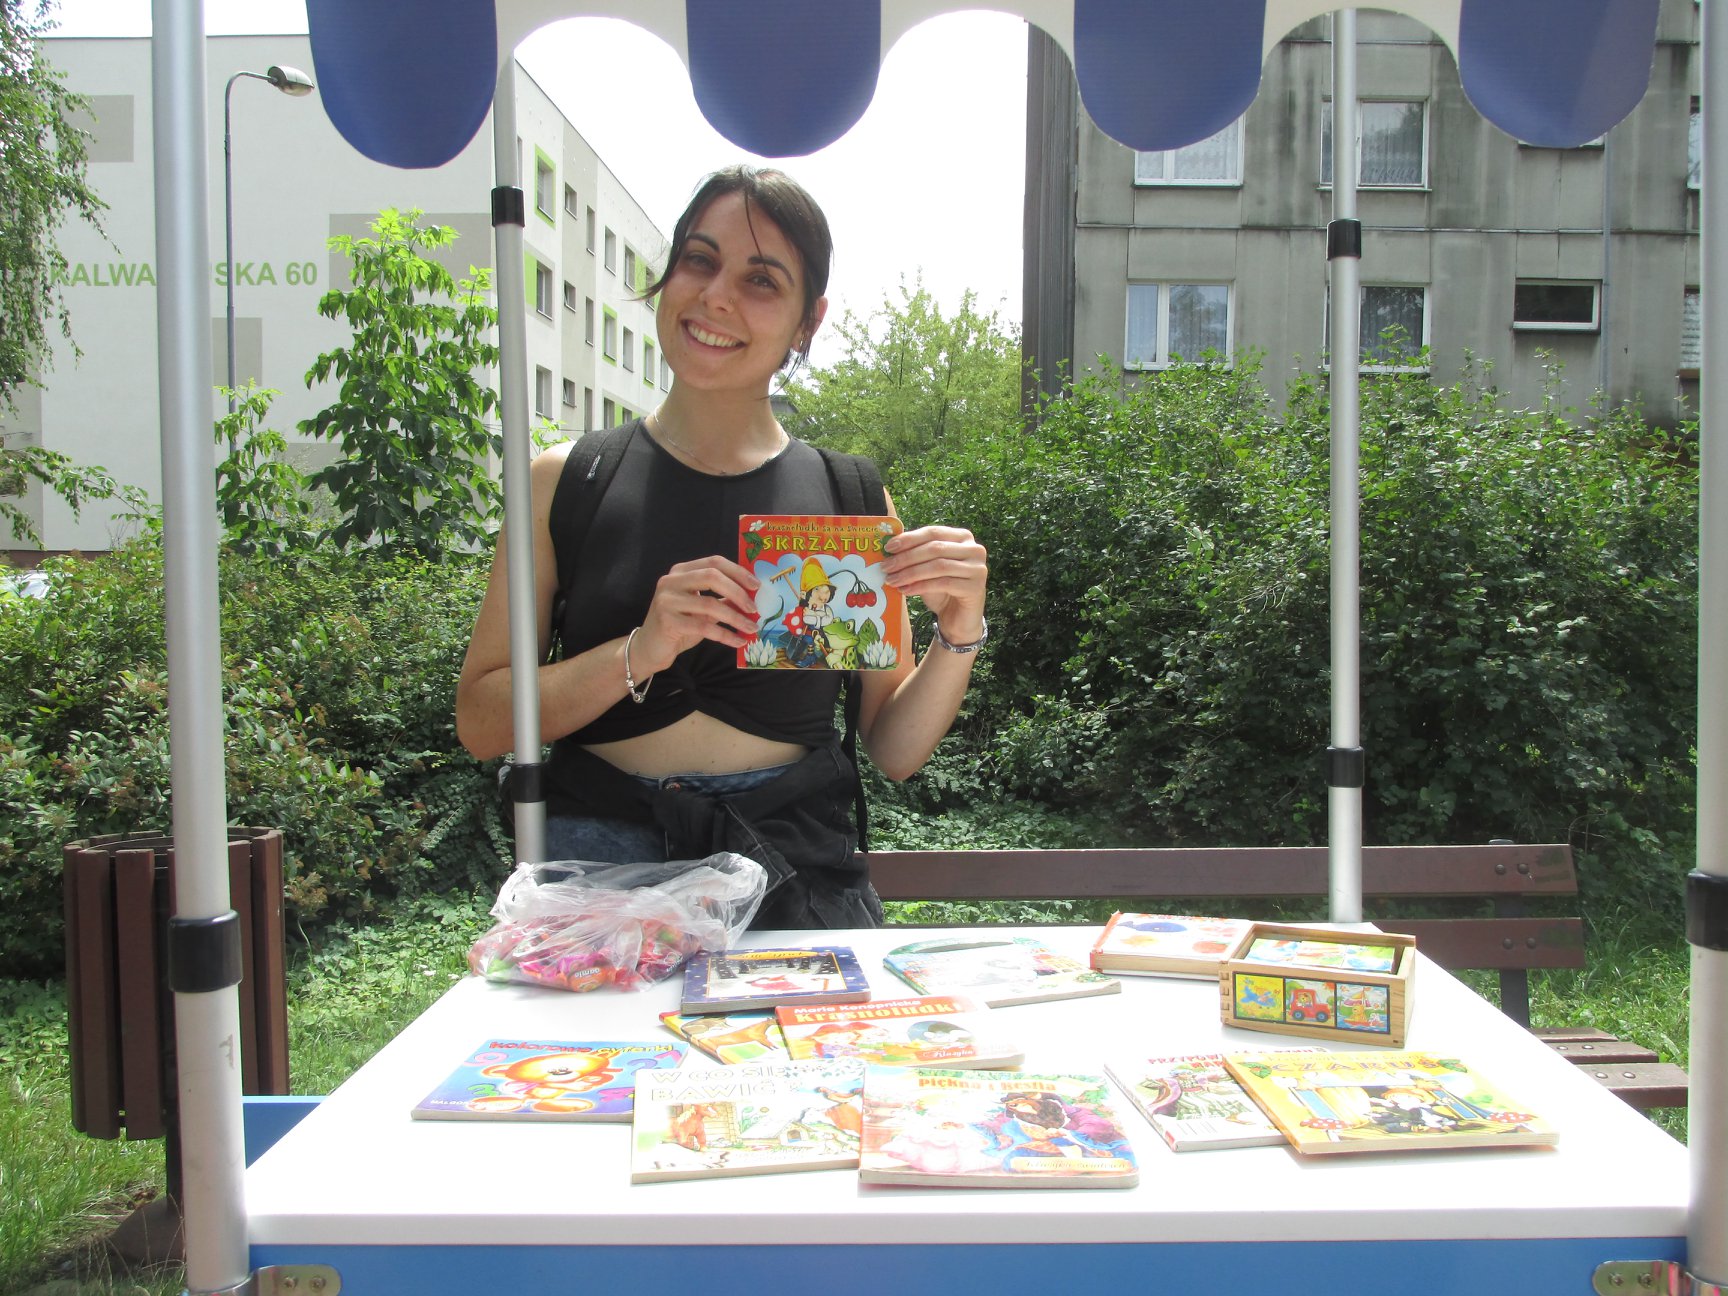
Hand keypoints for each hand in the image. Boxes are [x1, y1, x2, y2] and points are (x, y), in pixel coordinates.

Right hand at [634, 555, 760, 672]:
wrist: (650, 647)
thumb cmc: (680, 625)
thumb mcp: (702, 608)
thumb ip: (722, 597)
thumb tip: (752, 595)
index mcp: (681, 571)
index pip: (714, 562)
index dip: (738, 571)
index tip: (756, 585)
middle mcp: (671, 581)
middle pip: (711, 577)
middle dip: (738, 592)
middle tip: (754, 608)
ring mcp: (666, 600)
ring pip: (709, 604)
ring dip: (735, 618)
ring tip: (751, 628)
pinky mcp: (667, 622)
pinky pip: (704, 627)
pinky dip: (725, 635)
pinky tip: (738, 641)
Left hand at [881, 525, 987, 642]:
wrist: (959, 618)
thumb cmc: (941, 590)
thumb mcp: (927, 568)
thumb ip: (916, 555)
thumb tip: (889, 548)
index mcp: (963, 537)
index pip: (933, 532)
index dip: (910, 538)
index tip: (888, 548)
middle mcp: (975, 549)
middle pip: (935, 548)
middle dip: (907, 557)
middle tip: (886, 567)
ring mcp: (978, 568)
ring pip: (938, 566)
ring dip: (910, 573)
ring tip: (892, 580)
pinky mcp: (975, 588)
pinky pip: (943, 583)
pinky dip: (920, 586)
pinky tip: (905, 590)